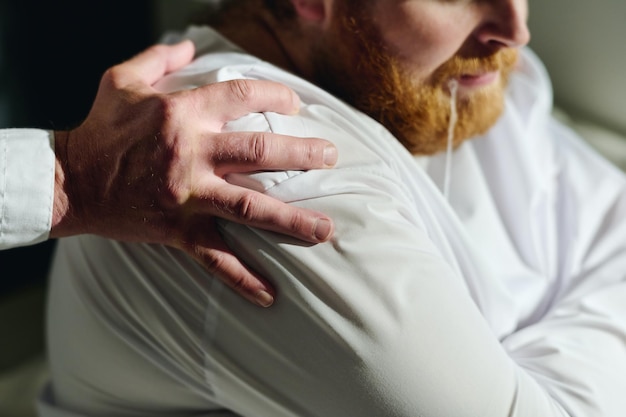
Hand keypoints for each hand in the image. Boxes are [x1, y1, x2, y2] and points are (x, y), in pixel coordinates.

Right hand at [51, 40, 336, 306]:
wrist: (71, 182)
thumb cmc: (99, 129)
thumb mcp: (122, 81)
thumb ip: (159, 59)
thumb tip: (190, 43)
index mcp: (181, 113)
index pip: (241, 96)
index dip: (275, 95)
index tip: (295, 105)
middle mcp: (190, 153)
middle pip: (258, 152)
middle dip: (302, 154)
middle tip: (332, 158)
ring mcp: (187, 195)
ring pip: (248, 207)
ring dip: (290, 220)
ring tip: (325, 230)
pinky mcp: (177, 229)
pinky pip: (214, 257)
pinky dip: (242, 277)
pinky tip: (270, 295)